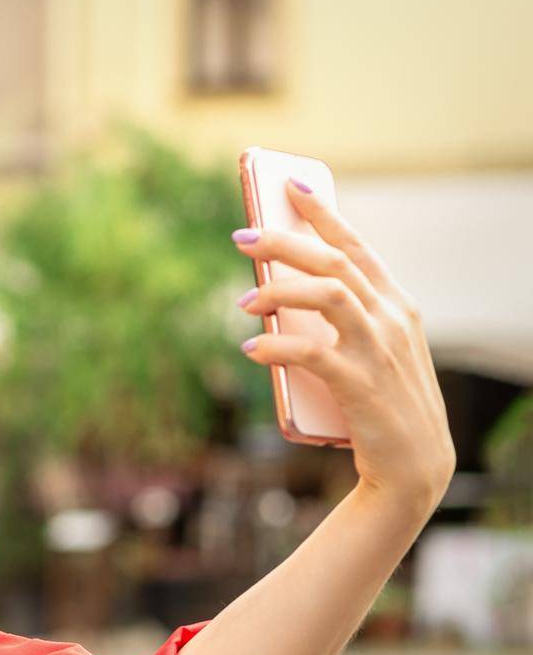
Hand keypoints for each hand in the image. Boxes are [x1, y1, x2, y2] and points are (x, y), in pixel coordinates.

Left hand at [232, 177, 456, 516]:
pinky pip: (313, 353)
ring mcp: (380, 350)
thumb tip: (274, 296)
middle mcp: (393, 319)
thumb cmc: (379, 405)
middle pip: (336, 262)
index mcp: (397, 305)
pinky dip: (278, 346)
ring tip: (242, 302)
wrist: (412, 467)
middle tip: (241, 237)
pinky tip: (252, 348)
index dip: (324, 214)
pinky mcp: (362, 385)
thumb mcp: (367, 353)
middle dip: (286, 243)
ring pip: (329, 294)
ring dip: (279, 291)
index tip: (291, 186)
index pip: (358, 247)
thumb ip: (336, 323)